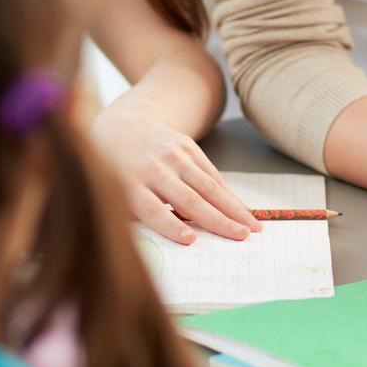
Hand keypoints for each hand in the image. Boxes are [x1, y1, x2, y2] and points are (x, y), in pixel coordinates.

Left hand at [92, 104, 259, 243]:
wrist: (122, 126)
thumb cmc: (115, 171)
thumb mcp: (114, 194)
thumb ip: (140, 216)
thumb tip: (182, 236)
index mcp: (129, 184)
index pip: (152, 209)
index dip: (171, 226)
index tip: (191, 240)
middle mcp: (154, 169)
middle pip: (189, 198)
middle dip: (218, 219)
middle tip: (242, 236)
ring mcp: (173, 155)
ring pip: (208, 185)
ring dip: (233, 208)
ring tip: (252, 226)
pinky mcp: (187, 146)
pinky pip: (211, 174)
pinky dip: (228, 194)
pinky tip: (242, 209)